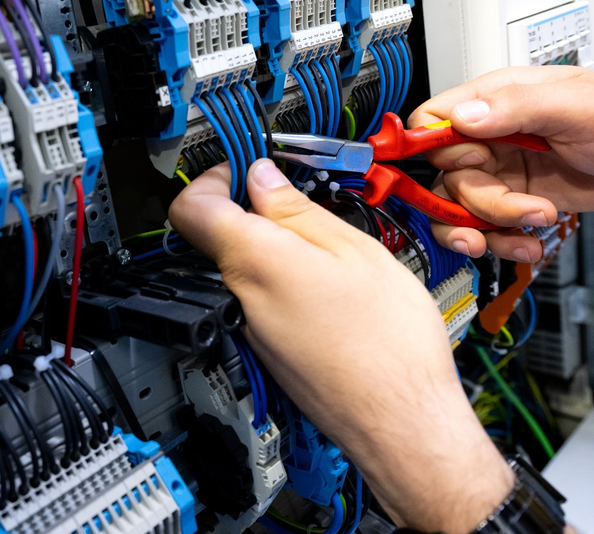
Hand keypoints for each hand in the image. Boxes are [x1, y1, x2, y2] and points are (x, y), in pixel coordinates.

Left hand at [169, 160, 513, 533]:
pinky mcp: (265, 348)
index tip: (244, 167)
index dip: (212, 177)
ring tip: (324, 243)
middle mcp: (240, 298)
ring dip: (271, 243)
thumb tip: (262, 180)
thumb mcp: (354, 251)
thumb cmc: (389, 345)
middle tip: (297, 198)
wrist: (402, 426)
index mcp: (255, 262)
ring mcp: (249, 328)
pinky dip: (281, 276)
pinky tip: (325, 282)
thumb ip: (297, 211)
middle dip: (250, 207)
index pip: (191, 207)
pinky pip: (258, 297)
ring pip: (241, 266)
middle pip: (216, 236)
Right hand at [409, 66, 593, 261]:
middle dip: (479, 203)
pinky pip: (483, 228)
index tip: (460, 167)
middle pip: (446, 177)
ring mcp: (499, 173)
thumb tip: (462, 116)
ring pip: (459, 209)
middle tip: (518, 208)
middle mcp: (488, 139)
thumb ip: (517, 104)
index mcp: (493, 103)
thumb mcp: (575, 104)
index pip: (431, 122)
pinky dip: (501, 243)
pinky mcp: (512, 201)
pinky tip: (526, 243)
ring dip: (489, 229)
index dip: (434, 148)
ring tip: (526, 232)